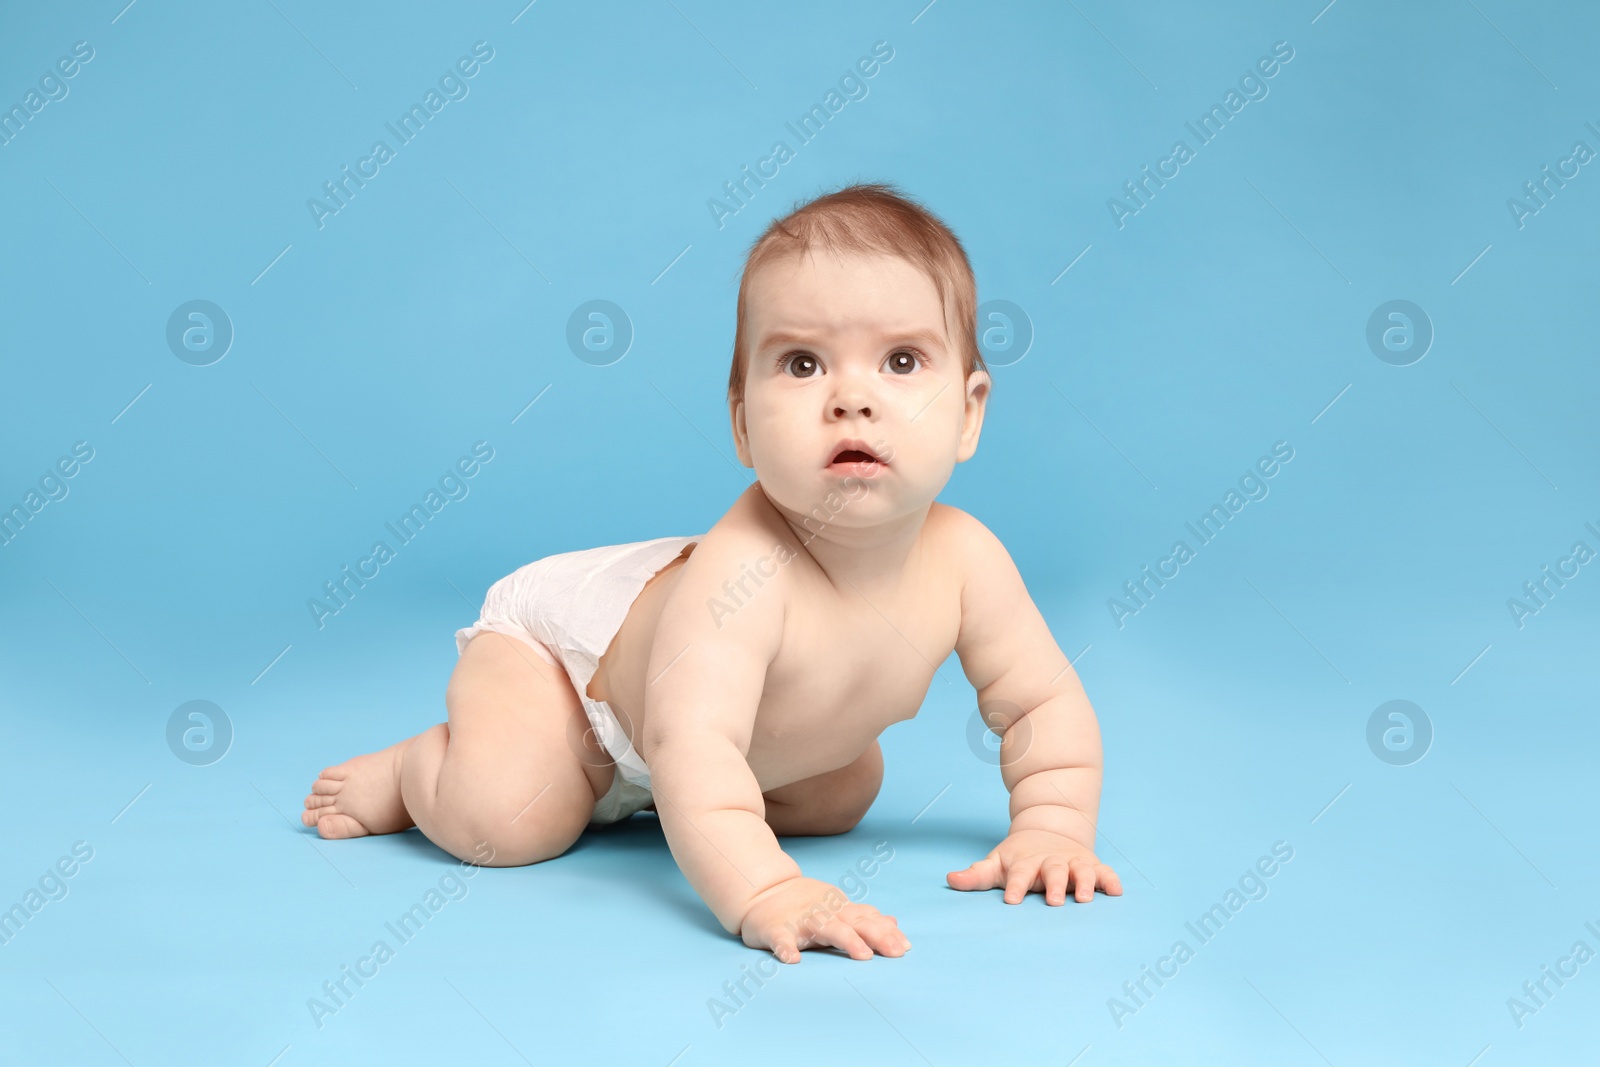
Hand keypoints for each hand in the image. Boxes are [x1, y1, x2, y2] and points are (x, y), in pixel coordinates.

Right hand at [738, 876, 910, 963]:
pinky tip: (793, 960)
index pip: (867, 919)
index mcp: (839, 909)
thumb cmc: (805, 905)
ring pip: (825, 928)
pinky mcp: (776, 929)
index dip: (886, 932)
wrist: (762, 890)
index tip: (906, 947)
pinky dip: (786, 949)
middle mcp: (824, 912)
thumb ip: (864, 917)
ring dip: (846, 939)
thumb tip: (894, 923)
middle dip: (876, 936)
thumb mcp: (837, 907)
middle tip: (895, 953)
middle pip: (854, 923)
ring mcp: (800, 920)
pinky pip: (781, 939)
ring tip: (862, 955)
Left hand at [946, 829, 1122, 903]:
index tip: (1011, 900)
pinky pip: (1104, 872)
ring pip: (1080, 871)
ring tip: (1085, 898)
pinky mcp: (1092, 865)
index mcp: (1026, 863)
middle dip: (1053, 886)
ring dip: (1084, 883)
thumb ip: (976, 875)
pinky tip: (1116, 892)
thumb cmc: (1018, 857)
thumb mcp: (996, 863)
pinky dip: (1110, 880)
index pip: (1019, 874)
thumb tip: (950, 879)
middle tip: (1052, 901)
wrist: (1048, 830)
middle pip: (1052, 872)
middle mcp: (1051, 862)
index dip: (1015, 886)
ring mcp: (1073, 863)